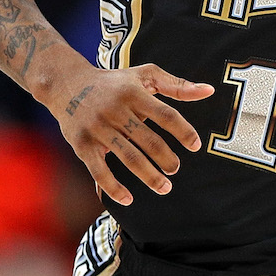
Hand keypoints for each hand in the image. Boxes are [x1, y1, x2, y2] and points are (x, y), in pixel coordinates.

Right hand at [51, 62, 213, 205]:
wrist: (66, 83)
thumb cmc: (114, 81)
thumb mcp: (144, 75)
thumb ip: (177, 85)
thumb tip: (209, 91)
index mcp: (134, 92)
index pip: (165, 115)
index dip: (183, 131)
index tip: (196, 146)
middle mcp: (115, 110)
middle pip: (149, 140)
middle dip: (167, 159)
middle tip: (176, 169)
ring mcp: (97, 128)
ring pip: (128, 158)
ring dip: (149, 176)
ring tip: (165, 187)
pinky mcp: (82, 144)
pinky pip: (99, 171)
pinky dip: (114, 188)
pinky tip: (129, 199)